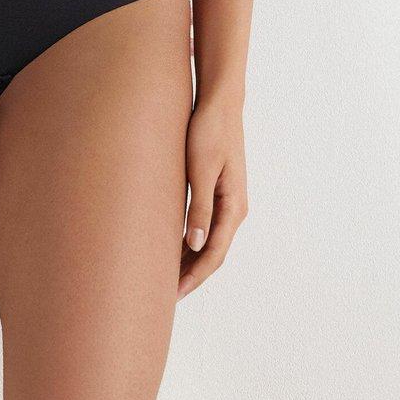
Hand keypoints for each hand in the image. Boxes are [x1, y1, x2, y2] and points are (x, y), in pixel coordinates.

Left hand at [177, 94, 247, 300]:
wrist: (219, 102)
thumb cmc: (209, 131)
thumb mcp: (202, 169)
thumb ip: (200, 206)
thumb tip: (195, 245)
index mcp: (233, 207)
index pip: (213, 254)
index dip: (194, 277)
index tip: (174, 295)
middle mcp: (234, 208)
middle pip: (212, 253)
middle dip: (191, 275)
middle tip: (164, 296)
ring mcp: (227, 200)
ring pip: (208, 241)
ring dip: (190, 260)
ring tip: (165, 277)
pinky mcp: (217, 191)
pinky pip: (205, 225)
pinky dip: (190, 241)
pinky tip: (172, 246)